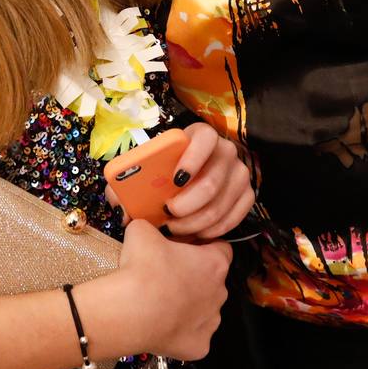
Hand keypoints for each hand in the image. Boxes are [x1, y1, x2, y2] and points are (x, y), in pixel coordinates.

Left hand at [107, 123, 253, 239]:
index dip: (192, 158)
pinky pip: (233, 218)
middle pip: (211, 182)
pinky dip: (212, 230)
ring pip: (220, 205)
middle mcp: (226, 151)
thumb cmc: (162, 170)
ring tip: (175, 228)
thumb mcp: (143, 169)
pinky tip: (196, 233)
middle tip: (167, 214)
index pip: (205, 139)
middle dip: (187, 205)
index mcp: (200, 135)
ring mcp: (239, 174)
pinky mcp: (247, 195)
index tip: (175, 180)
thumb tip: (120, 208)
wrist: (187, 175)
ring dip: (195, 223)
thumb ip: (125, 183)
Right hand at [108, 219, 231, 359]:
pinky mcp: (199, 345)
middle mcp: (220, 292)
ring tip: (161, 300)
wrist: (130, 311)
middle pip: (212, 280)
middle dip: (193, 276)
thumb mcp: (142, 230)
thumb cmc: (141, 271)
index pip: (221, 248)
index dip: (203, 245)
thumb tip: (146, 226)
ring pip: (204, 309)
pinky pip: (193, 335)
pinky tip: (162, 323)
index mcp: (214, 263)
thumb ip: (152, 226)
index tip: (186, 247)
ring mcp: (211, 321)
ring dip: (189, 304)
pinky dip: (181, 330)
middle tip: (166, 273)